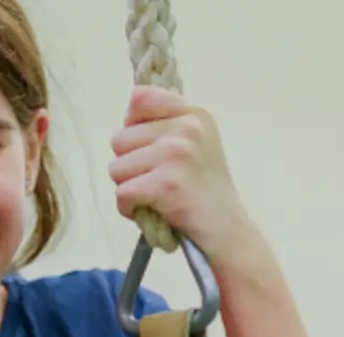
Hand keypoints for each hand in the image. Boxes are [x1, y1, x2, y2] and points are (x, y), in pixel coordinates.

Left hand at [109, 86, 257, 268]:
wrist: (227, 230)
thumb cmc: (203, 190)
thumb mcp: (195, 143)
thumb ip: (164, 125)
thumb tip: (126, 119)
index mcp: (193, 114)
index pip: (139, 98)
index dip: (132, 125)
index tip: (147, 147)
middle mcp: (187, 127)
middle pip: (119, 139)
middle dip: (129, 165)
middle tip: (156, 180)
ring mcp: (177, 153)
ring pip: (116, 168)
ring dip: (128, 188)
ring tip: (155, 196)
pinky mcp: (166, 183)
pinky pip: (122, 193)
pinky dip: (130, 208)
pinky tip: (152, 211)